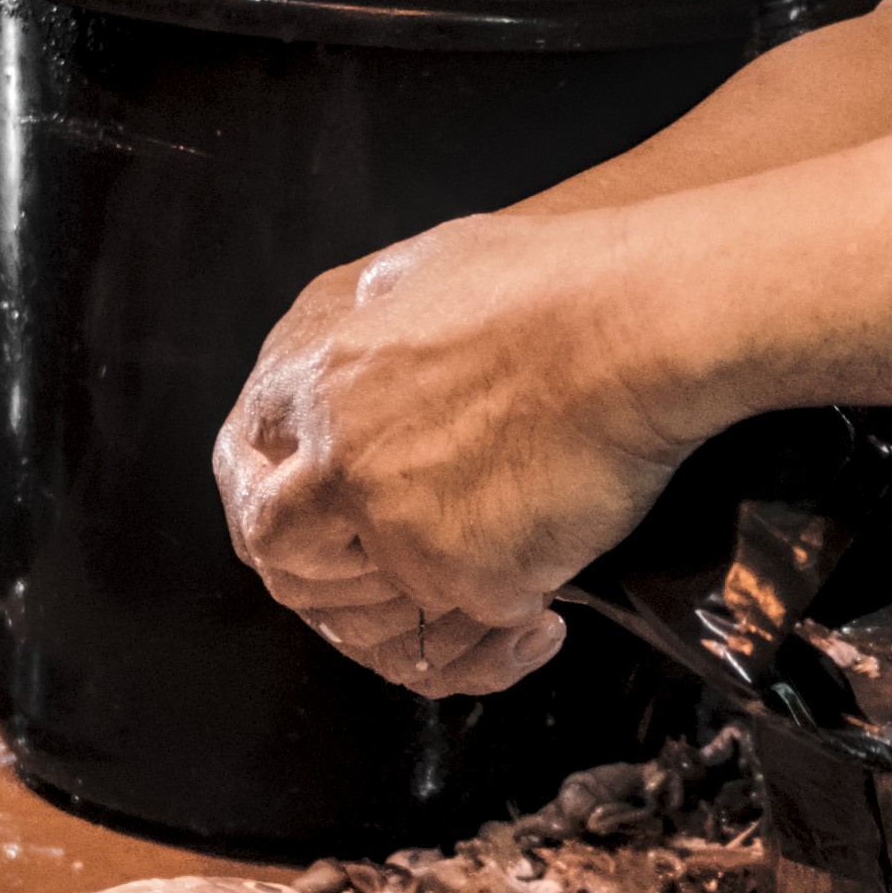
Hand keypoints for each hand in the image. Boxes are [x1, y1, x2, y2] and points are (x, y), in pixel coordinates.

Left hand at [213, 211, 708, 698]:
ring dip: (423, 608)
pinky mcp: (466, 577)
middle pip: (285, 557)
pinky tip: (549, 598)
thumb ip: (375, 315)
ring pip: (375, 609)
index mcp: (317, 379)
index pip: (249, 470)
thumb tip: (368, 323)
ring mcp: (397, 528)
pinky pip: (469, 629)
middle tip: (401, 575)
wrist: (642, 323)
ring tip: (490, 585)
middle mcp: (339, 461)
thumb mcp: (428, 263)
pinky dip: (507, 627)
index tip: (328, 524)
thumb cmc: (562, 281)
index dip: (287, 505)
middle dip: (334, 579)